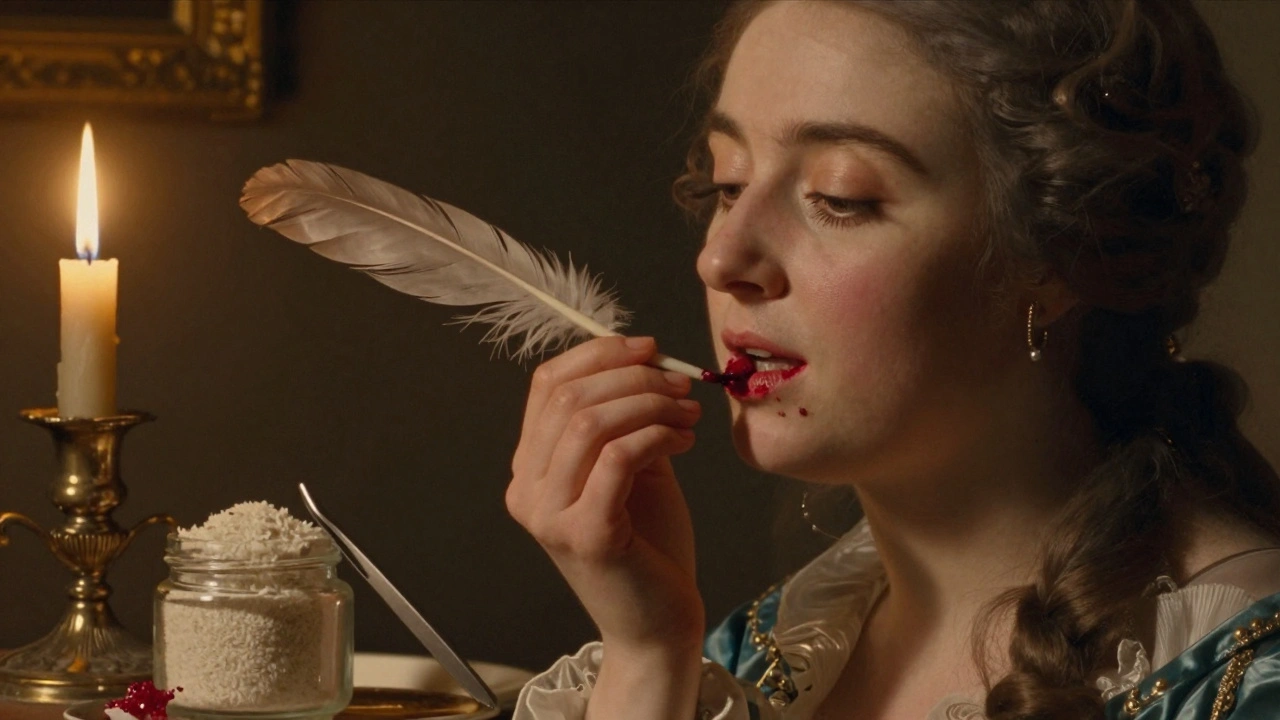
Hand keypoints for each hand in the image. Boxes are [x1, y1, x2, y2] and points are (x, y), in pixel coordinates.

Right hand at [506, 336, 705, 654]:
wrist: (658, 625)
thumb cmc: (649, 548)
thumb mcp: (631, 470)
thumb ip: (625, 420)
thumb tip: (645, 360)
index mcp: (530, 470)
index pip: (546, 384)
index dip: (599, 354)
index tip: (649, 348)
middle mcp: (527, 491)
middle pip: (568, 397)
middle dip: (633, 376)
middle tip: (681, 384)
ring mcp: (550, 516)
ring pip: (591, 422)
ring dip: (650, 403)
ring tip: (687, 414)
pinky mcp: (586, 535)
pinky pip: (619, 457)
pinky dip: (656, 434)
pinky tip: (683, 442)